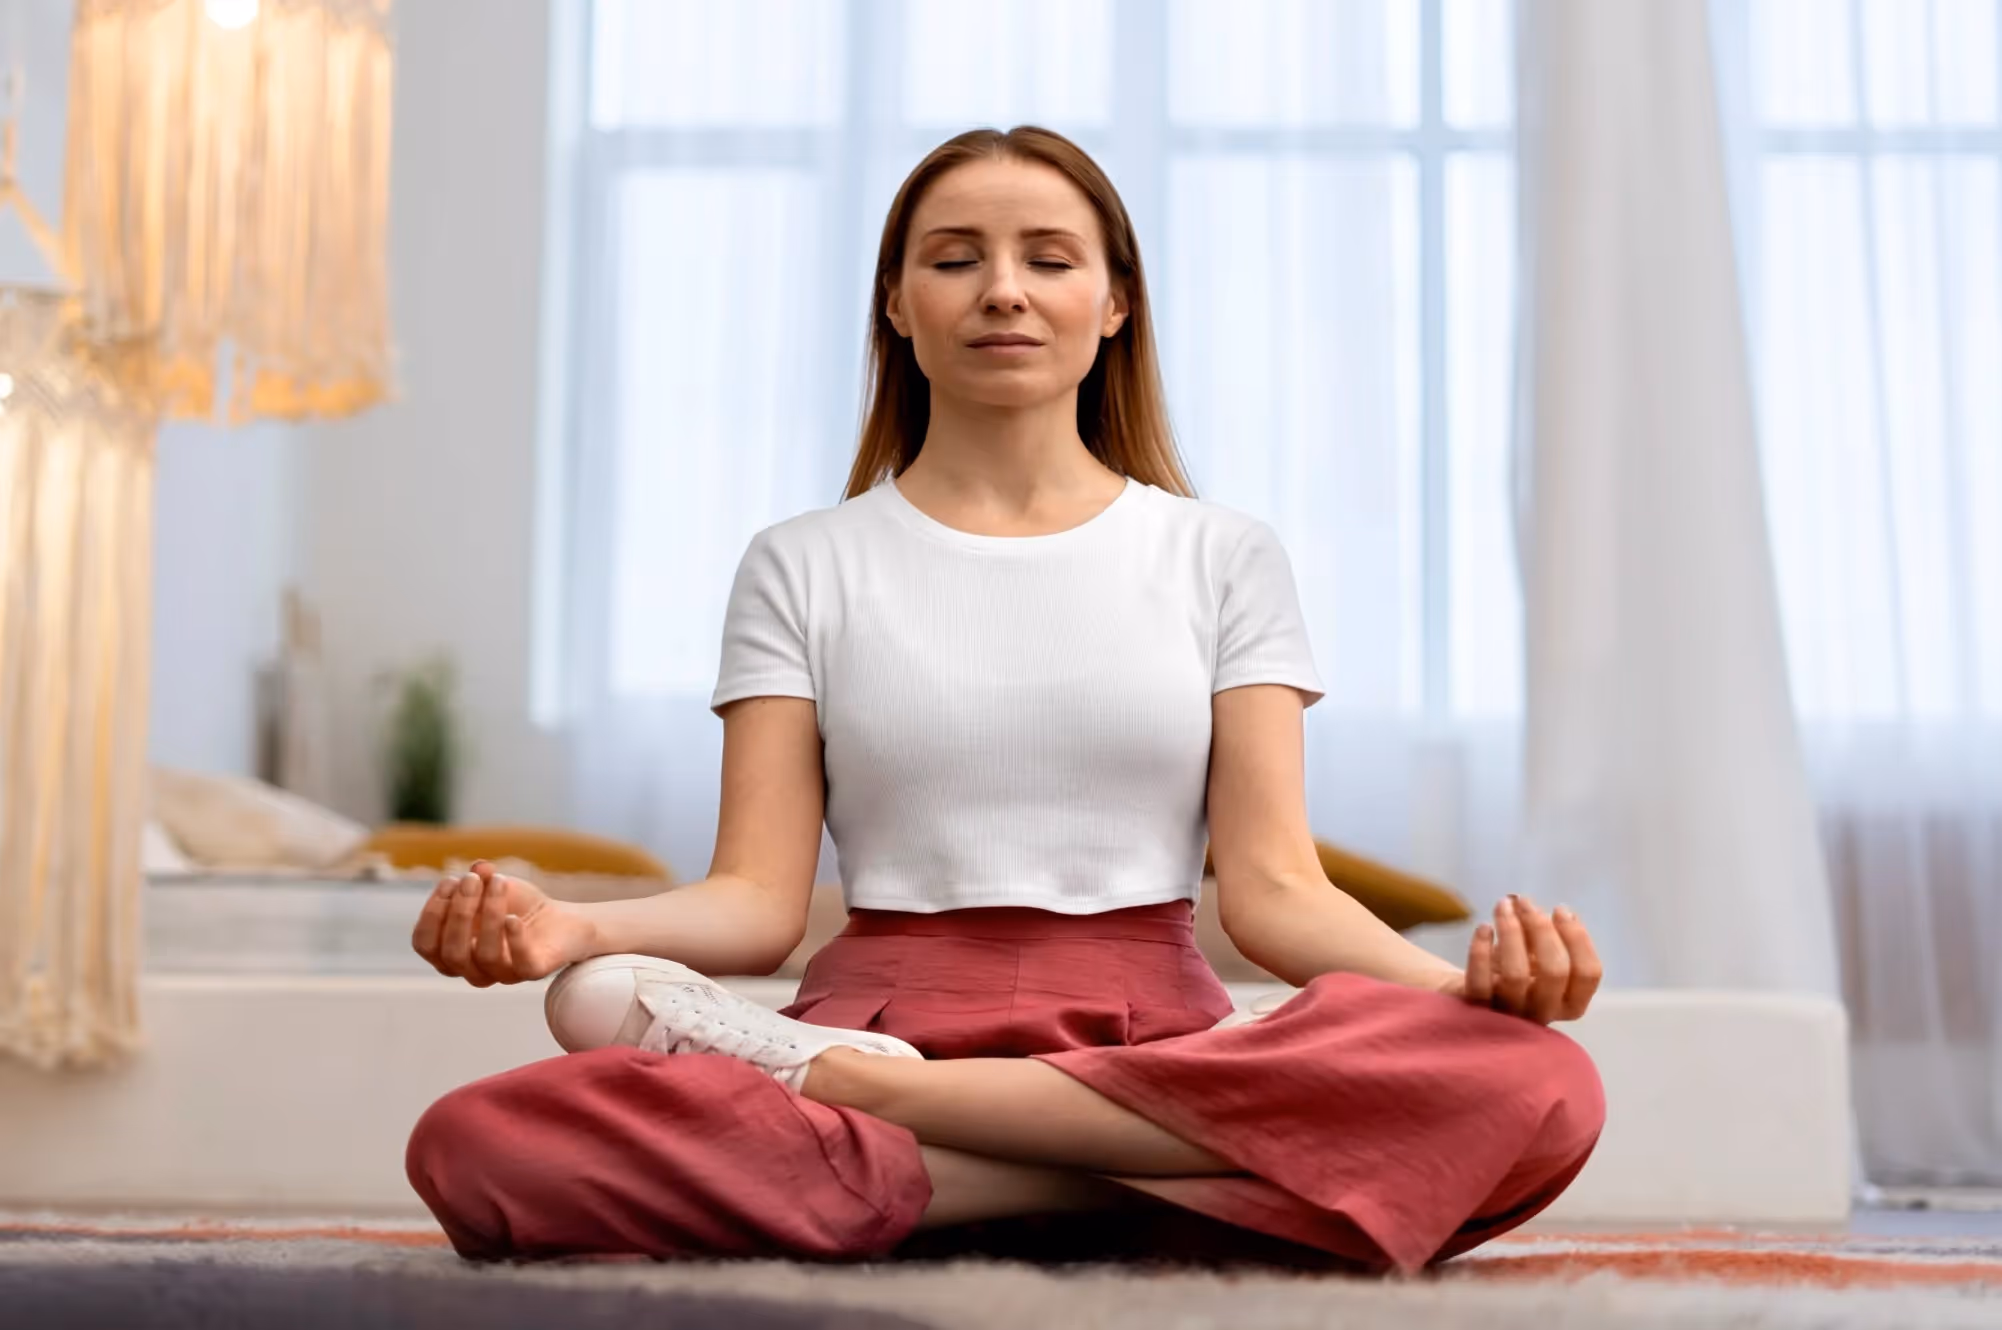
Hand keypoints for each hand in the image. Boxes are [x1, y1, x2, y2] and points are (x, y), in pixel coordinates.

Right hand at [410, 860, 598, 986]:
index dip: (431, 914)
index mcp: (454, 952)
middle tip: (473, 880)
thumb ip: (480, 878)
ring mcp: (504, 974)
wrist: (563, 919)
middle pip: (452, 953)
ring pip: (485, 955)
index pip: (425, 945)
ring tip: (500, 882)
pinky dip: (515, 939)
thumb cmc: (518, 905)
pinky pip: (521, 965)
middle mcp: (474, 969)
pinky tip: (513, 918)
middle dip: (459, 913)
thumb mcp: (493, 886)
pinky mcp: (533, 971)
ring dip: (489, 915)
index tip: (450, 881)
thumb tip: (479, 867)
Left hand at [1436, 895, 1601, 1023]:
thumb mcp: (1537, 952)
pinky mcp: (1477, 1009)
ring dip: (1510, 930)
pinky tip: (1484, 927)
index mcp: (1569, 1002)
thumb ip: (1551, 935)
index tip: (1560, 909)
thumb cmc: (1513, 966)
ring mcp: (1510, 1014)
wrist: (1470, 992)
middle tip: (1525, 901)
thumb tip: (1558, 912)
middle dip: (1541, 928)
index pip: (1588, 973)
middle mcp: (1543, 1013)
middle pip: (1554, 971)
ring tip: (1503, 905)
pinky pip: (1479, 982)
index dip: (1577, 937)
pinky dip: (1480, 949)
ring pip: (1516, 975)